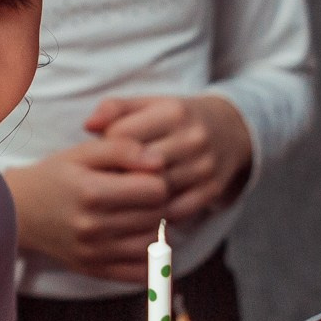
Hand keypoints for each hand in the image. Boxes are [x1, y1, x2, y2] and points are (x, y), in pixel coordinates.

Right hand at [6, 134, 169, 280]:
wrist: (19, 211)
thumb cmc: (55, 177)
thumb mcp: (83, 152)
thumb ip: (122, 149)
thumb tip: (159, 162)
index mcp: (92, 192)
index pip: (156, 190)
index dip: (157, 179)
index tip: (143, 176)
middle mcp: (93, 226)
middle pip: (157, 216)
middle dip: (158, 202)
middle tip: (143, 194)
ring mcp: (94, 253)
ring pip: (153, 244)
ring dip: (155, 228)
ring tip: (141, 215)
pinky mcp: (94, 269)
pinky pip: (140, 273)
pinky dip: (151, 260)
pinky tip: (141, 241)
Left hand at [86, 93, 253, 223]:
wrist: (232, 130)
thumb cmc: (177, 119)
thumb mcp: (150, 104)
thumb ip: (115, 109)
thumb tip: (88, 126)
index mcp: (173, 111)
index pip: (124, 135)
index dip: (105, 148)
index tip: (101, 157)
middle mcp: (192, 138)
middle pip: (141, 167)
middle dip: (117, 177)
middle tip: (102, 186)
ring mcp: (204, 167)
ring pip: (157, 192)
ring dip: (133, 200)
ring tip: (116, 201)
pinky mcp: (211, 191)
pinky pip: (176, 212)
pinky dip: (155, 215)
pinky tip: (141, 212)